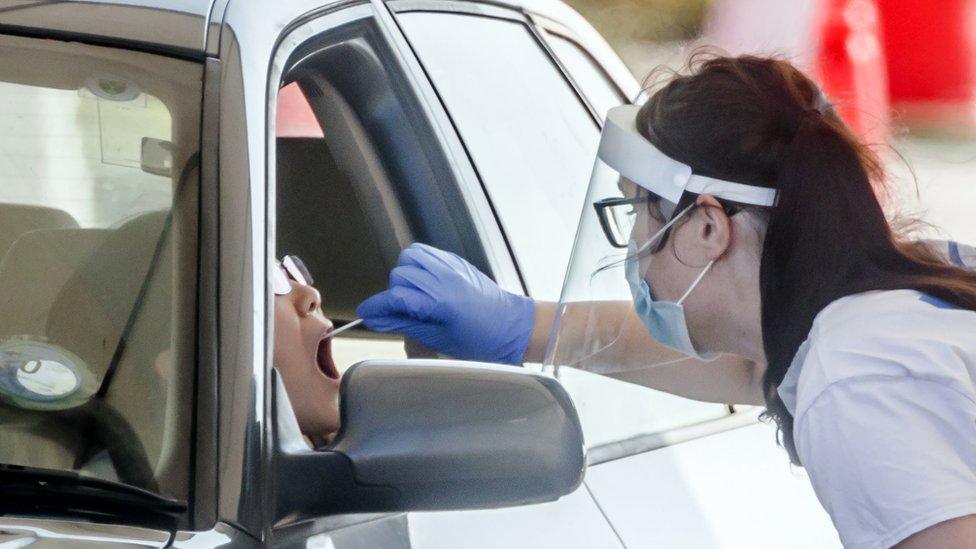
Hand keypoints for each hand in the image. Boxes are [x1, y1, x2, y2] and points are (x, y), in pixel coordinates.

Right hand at [357, 243, 535, 364]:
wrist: (511, 326)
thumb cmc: (480, 339)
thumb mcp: (438, 338)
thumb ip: (404, 324)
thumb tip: (377, 319)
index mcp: (439, 301)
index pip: (395, 297)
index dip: (376, 307)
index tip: (366, 313)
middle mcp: (444, 278)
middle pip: (399, 275)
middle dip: (396, 294)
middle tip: (405, 311)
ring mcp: (451, 266)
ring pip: (410, 257)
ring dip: (406, 274)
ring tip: (416, 294)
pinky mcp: (456, 261)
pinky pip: (426, 253)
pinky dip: (419, 265)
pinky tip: (426, 283)